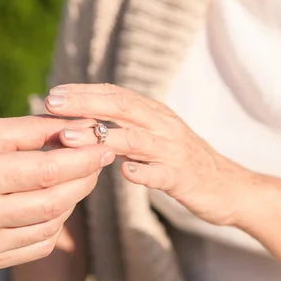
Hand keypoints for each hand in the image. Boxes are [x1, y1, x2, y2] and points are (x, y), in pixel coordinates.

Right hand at [0, 116, 113, 269]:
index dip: (83, 160)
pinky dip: (55, 222)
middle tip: (97, 160)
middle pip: (54, 201)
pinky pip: (38, 244)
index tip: (105, 146)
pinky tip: (53, 202)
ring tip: (74, 177)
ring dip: (72, 200)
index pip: (46, 171)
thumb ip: (37, 130)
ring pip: (50, 225)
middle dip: (85, 179)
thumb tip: (86, 129)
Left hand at [45, 84, 258, 226]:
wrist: (230, 187)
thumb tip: (81, 125)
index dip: (83, 92)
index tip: (52, 94)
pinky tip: (124, 173)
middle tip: (51, 103)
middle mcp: (163, 125)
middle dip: (84, 103)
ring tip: (69, 138)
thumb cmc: (181, 162)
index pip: (115, 94)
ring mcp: (174, 151)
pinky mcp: (183, 177)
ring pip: (135, 138)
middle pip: (121, 106)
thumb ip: (123, 129)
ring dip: (101, 137)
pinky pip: (161, 174)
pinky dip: (143, 172)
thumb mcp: (153, 138)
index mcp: (153, 114)